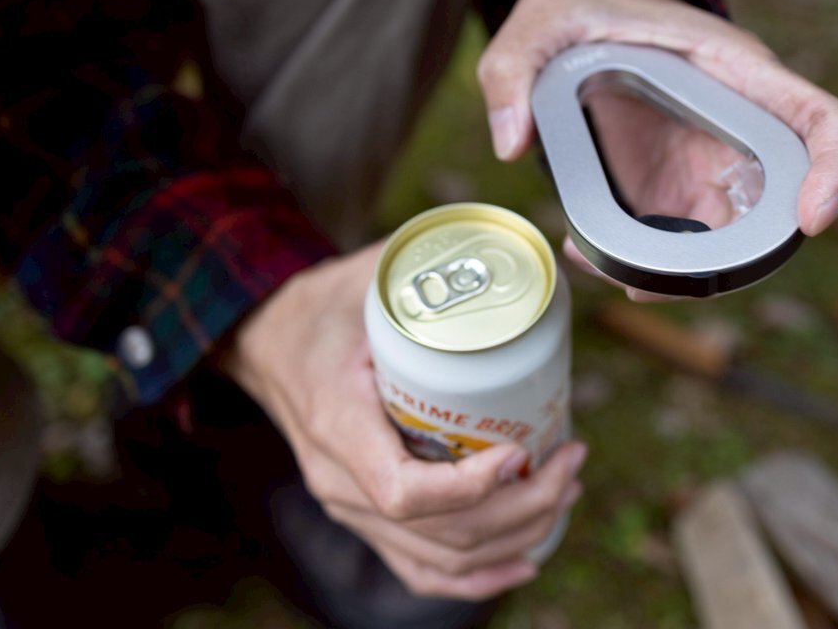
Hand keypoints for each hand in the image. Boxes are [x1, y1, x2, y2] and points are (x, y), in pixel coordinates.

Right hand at [222, 241, 587, 599]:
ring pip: (441, 557)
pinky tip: (523, 559)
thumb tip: (512, 260)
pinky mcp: (364, 517)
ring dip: (515, 535)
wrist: (266, 342)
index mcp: (336, 422)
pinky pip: (420, 569)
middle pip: (441, 532)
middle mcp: (338, 481)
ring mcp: (349, 507)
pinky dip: (476, 576)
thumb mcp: (367, 278)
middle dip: (522, 507)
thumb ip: (432, 265)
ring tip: (564, 489)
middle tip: (571, 461)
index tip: (521, 451)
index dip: (471, 487)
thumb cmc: (320, 310)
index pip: (404, 491)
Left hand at [477, 0, 837, 287]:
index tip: (814, 219)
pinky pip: (684, 241)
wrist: (587, 19)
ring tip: (595, 265)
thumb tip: (511, 142)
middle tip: (645, 283)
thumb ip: (514, 66)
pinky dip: (645, 264)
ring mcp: (710, 162)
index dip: (835, 168)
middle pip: (777, 207)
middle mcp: (737, 123)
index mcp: (732, 69)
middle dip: (728, 262)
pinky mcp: (679, 188)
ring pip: (728, 240)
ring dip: (675, 274)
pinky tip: (585, 254)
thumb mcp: (541, 13)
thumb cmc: (585, 4)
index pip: (818, 118)